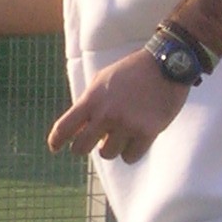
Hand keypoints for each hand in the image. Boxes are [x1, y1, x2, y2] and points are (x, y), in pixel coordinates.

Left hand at [47, 49, 188, 162]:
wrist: (166, 64)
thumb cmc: (132, 71)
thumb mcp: (102, 80)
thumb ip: (88, 102)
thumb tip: (77, 128)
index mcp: (92, 99)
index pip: (64, 127)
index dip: (55, 140)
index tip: (54, 147)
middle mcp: (106, 114)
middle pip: (80, 148)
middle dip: (84, 147)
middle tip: (94, 142)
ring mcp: (127, 124)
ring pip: (107, 154)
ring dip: (112, 147)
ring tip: (123, 132)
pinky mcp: (147, 133)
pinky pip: (129, 157)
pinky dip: (132, 151)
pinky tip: (137, 137)